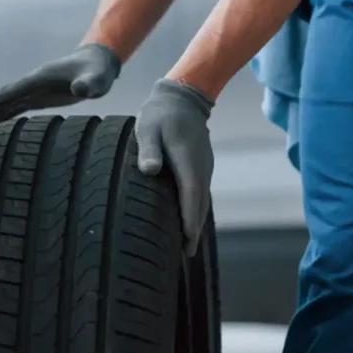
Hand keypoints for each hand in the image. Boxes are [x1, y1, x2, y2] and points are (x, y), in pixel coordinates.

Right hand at [0, 43, 120, 133]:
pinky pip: (16, 107)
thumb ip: (89, 84)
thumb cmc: (97, 72)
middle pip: (7, 96)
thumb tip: (80, 89)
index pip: (23, 86)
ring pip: (8, 103)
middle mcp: (34, 83)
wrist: (95, 64)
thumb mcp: (96, 79)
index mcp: (44, 76)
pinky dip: (4, 116)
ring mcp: (34, 90)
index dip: (9, 94)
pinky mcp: (38, 98)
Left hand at [134, 78, 214, 256]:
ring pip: (202, 200)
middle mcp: (200, 167)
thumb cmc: (160, 114)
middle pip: (200, 204)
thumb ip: (148, 149)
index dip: (189, 220)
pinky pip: (200, 193)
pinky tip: (188, 220)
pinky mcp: (201, 166)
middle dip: (194, 230)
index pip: (191, 195)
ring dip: (196, 222)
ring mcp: (204, 167)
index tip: (186, 241)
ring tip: (188, 245)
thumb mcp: (148, 127)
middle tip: (187, 254)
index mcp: (187, 161)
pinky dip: (196, 209)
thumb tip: (149, 170)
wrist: (182, 98)